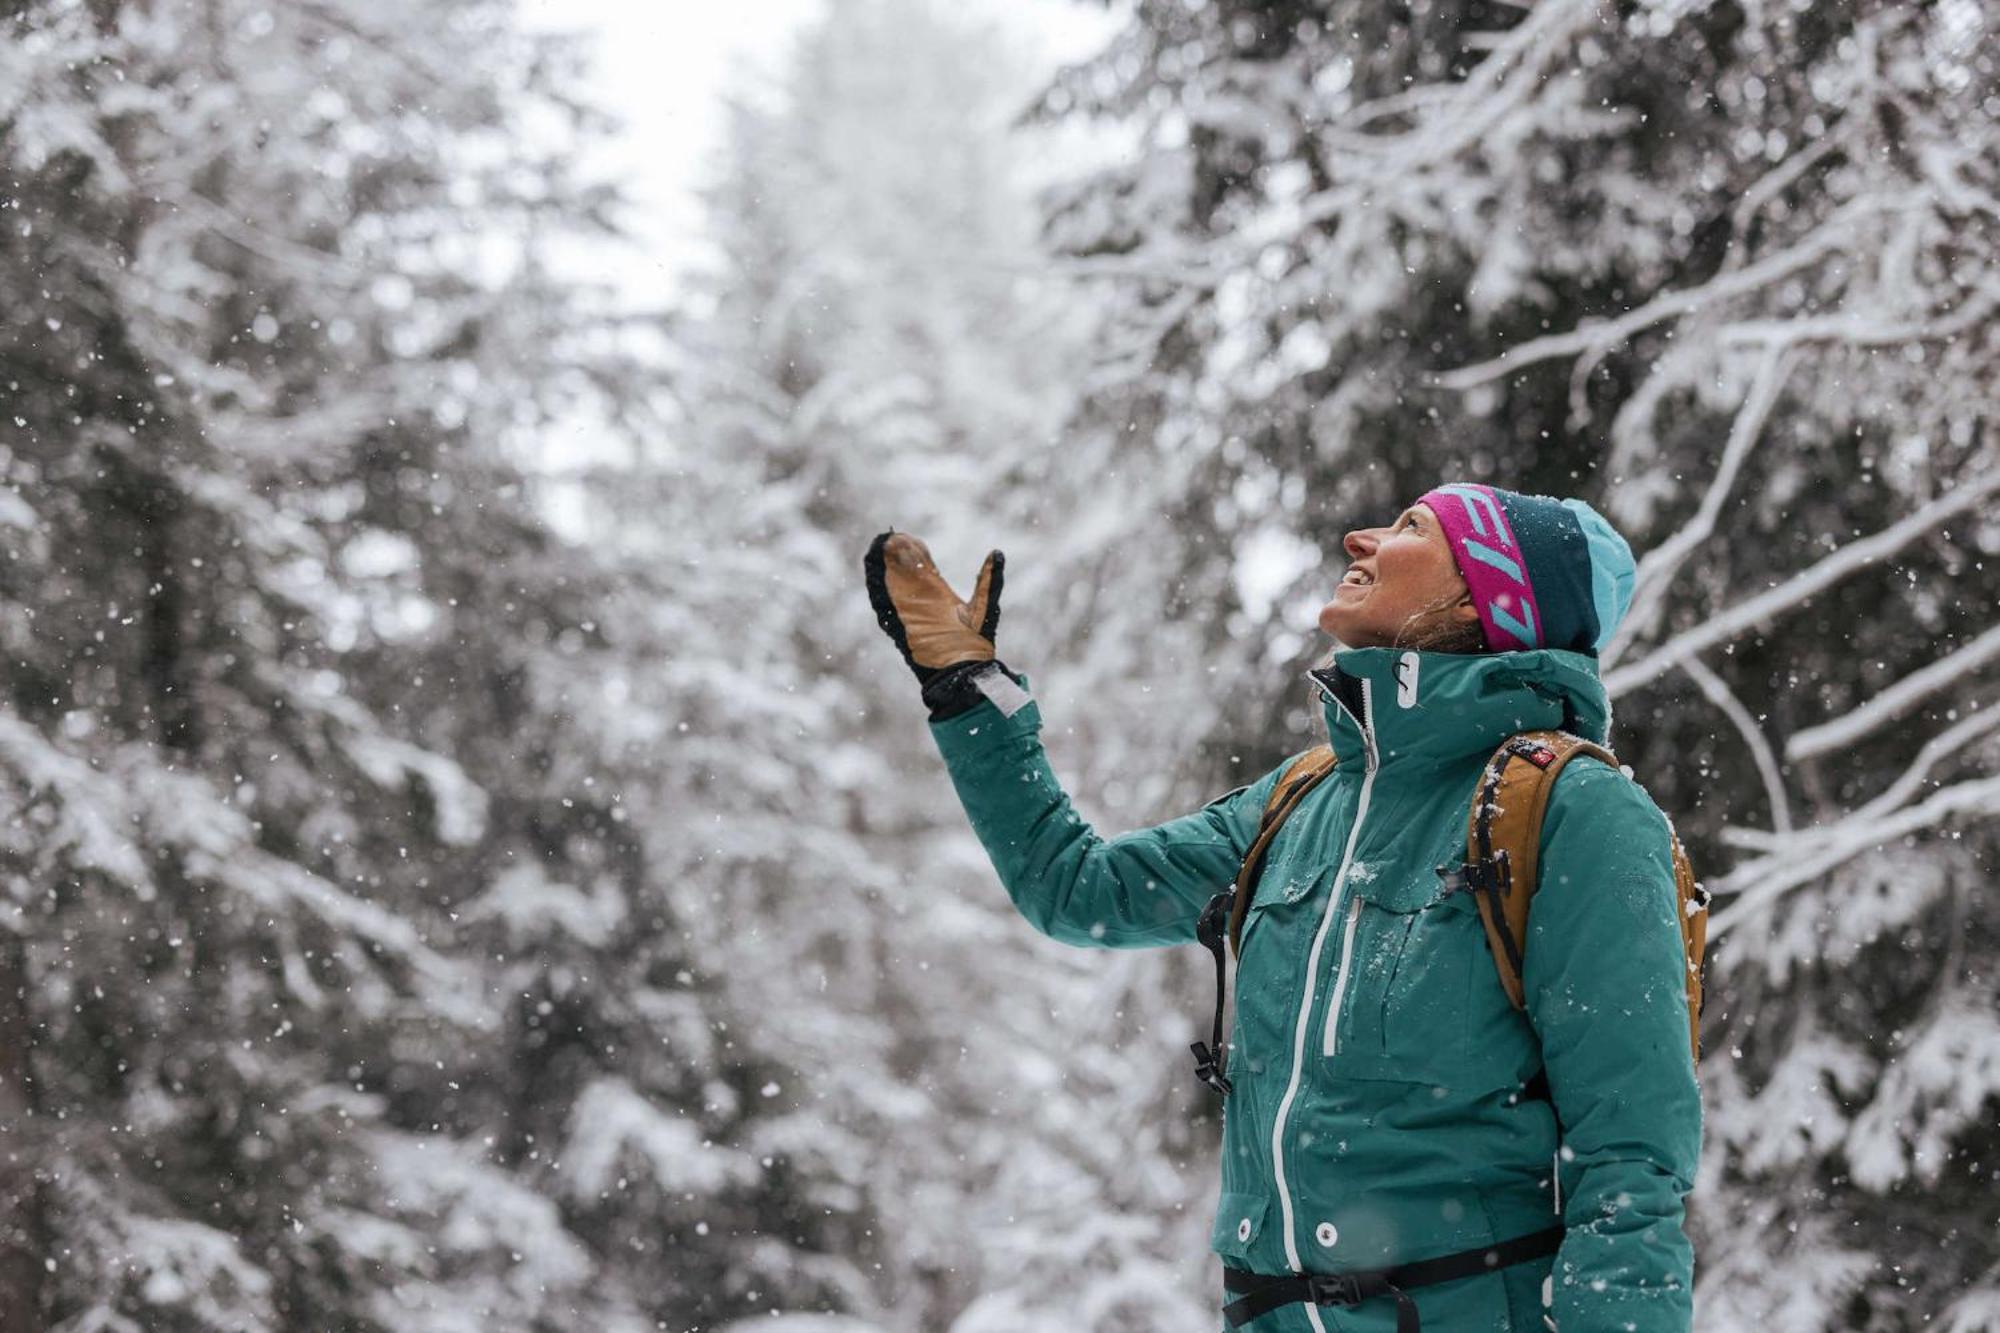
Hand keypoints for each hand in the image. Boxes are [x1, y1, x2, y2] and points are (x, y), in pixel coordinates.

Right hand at [863, 531, 1002, 682]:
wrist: (966, 672)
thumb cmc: (977, 644)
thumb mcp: (985, 605)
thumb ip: (989, 580)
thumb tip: (997, 552)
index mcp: (939, 598)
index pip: (922, 570)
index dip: (915, 553)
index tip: (907, 536)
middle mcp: (921, 605)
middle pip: (903, 575)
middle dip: (896, 556)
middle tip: (891, 536)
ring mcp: (909, 615)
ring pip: (890, 587)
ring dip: (883, 567)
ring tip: (879, 546)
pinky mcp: (901, 628)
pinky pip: (884, 606)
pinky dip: (877, 588)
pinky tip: (874, 570)